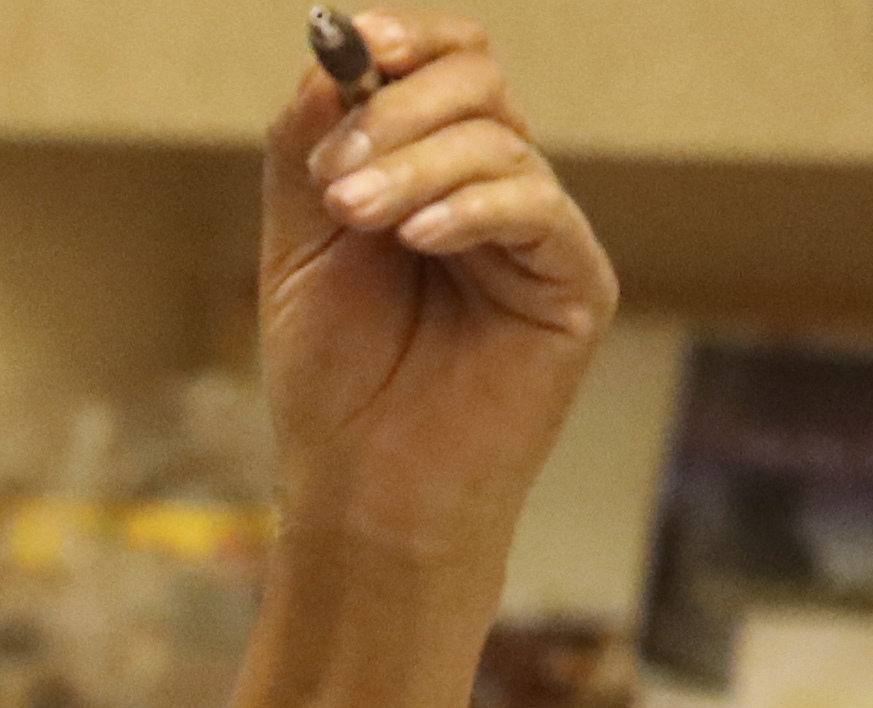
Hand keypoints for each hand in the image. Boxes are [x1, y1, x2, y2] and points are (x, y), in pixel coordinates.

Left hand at [257, 15, 616, 583]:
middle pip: (477, 85)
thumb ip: (308, 153)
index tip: (351, 43)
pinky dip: (471, 208)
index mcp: (430, 174)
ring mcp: (539, 235)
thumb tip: (333, 53)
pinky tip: (418, 238)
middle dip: (398, 109)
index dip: (402, 43)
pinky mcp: (573, 284)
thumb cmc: (333, 387)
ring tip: (353, 217)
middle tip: (335, 177)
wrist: (363, 498)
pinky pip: (538, 210)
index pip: (442, 69)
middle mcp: (493, 191)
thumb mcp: (298, 252)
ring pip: (499, 142)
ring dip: (415, 165)